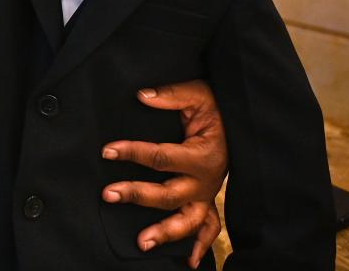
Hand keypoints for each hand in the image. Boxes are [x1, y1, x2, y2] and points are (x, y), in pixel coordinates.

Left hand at [100, 79, 227, 267]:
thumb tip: (142, 96)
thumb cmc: (216, 108)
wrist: (240, 122)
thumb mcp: (198, 94)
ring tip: (141, 242)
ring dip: (165, 233)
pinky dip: (200, 246)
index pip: (161, 157)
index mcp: (202, 155)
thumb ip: (171, 95)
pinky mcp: (209, 201)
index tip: (107, 151)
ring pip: (187, 221)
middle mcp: (207, 181)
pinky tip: (189, 262)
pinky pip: (209, 229)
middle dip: (137, 195)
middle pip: (168, 194)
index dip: (132, 153)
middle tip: (109, 194)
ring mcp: (208, 194)